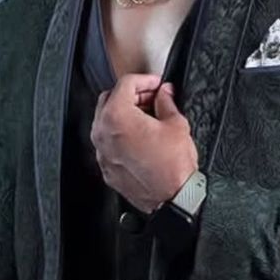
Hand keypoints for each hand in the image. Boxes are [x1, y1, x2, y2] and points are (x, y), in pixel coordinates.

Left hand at [90, 74, 197, 212]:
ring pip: (105, 121)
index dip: (145, 80)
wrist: (173, 199)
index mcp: (118, 117)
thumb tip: (165, 94)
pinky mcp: (107, 168)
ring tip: (147, 117)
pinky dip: (121, 135)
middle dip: (131, 94)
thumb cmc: (174, 167)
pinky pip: (108, 143)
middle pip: (110, 99)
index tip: (156, 84)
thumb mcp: (176, 125)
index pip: (125, 84)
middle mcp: (103, 134)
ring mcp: (103, 152)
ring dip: (124, 114)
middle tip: (151, 97)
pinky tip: (140, 137)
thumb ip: (166, 102)